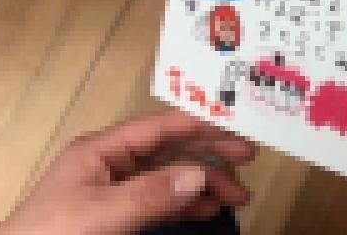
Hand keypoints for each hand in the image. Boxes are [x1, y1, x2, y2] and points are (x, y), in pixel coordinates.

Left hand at [0, 113, 255, 234]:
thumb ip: (150, 194)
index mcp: (100, 151)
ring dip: (201, 184)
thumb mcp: (101, 214)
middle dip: (208, 159)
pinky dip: (184, 205)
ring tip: (235, 197)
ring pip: (167, 180)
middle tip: (247, 168)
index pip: (159, 130)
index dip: (200, 127)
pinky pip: (158, 203)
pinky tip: (205, 210)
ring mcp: (110, 193)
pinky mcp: (113, 219)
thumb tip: (196, 174)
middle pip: (168, 153)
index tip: (236, 134)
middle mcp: (108, 166)